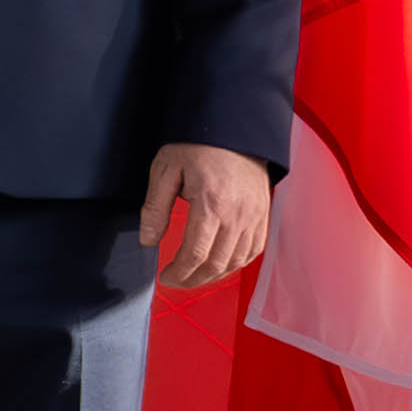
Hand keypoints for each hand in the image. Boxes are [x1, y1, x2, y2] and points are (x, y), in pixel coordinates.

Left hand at [141, 141, 275, 289]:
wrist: (234, 128)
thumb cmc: (197, 146)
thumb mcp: (165, 170)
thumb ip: (155, 208)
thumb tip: (148, 240)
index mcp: (211, 204)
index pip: (195, 254)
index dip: (178, 273)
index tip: (165, 277)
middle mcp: (238, 215)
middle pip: (216, 263)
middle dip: (193, 280)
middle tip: (176, 281)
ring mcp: (255, 216)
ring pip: (237, 261)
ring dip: (214, 276)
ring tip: (194, 277)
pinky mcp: (263, 214)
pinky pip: (254, 249)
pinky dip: (237, 264)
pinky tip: (220, 266)